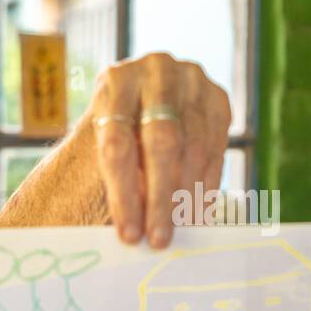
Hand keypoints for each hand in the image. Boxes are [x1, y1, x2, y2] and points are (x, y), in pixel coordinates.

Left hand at [85, 51, 231, 248]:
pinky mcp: (217, 97)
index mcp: (113, 82)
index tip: (128, 235)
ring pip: (193, 146)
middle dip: (160, 198)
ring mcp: (191, 80)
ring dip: (187, 196)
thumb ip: (106, 177)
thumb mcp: (93, 148)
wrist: (137, 101)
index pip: (118, 144)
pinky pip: (216, 147)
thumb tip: (124, 236)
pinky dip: (206, 184)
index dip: (124, 195)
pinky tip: (196, 212)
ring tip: (178, 231)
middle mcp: (154, 71)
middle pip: (161, 141)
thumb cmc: (107, 136)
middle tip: (159, 239)